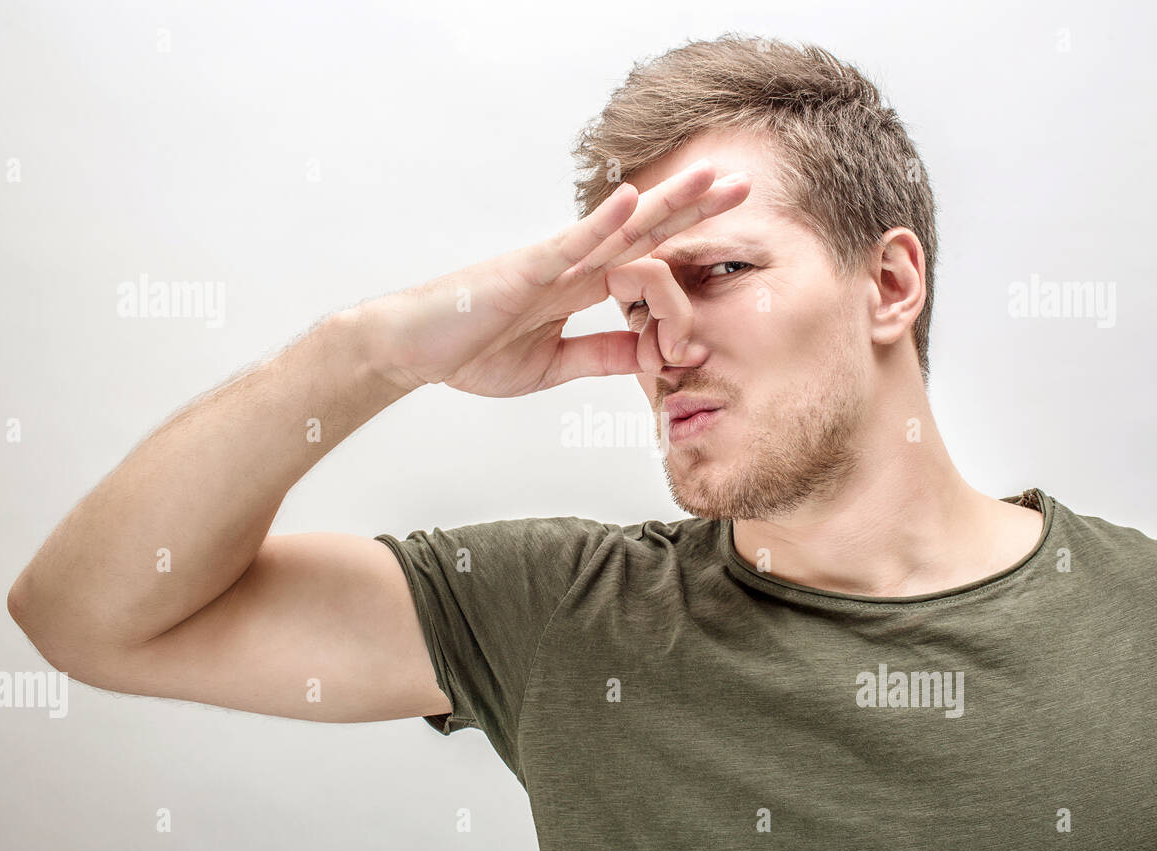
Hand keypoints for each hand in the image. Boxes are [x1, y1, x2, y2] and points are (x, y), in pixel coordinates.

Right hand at [364, 159, 750, 396]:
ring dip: (666, 203)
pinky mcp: (524, 269)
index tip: (724, 271)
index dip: (685, 260)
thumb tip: (652, 357)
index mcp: (578, 289)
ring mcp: (550, 263)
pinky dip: (602, 222)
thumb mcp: (553, 365)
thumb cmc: (471, 352)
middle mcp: (571, 267)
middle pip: (644, 232)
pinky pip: (570, 243)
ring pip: (618, 227)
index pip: (644, 265)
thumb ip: (601, 356)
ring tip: (709, 178)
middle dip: (694, 211)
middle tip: (742, 187)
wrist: (413, 351)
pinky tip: (634, 199)